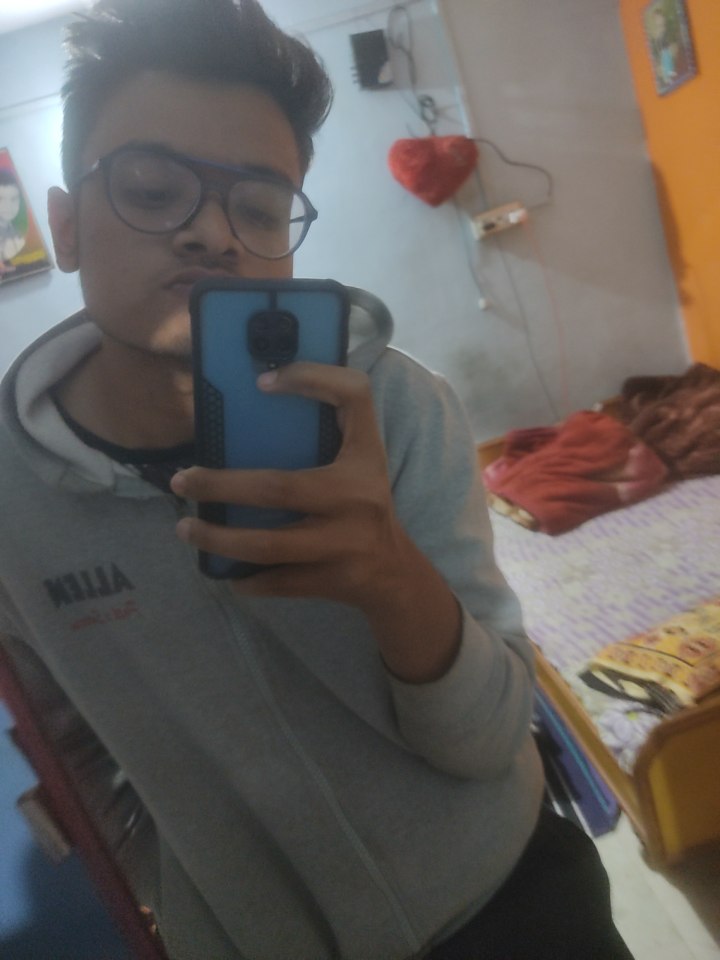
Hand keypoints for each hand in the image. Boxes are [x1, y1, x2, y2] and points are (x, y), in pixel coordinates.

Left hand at [171, 362, 460, 681]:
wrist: (395, 572)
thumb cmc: (365, 504)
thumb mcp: (361, 460)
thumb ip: (331, 427)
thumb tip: (260, 394)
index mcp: (365, 458)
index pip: (352, 398)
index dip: (311, 380)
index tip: (261, 383)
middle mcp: (359, 498)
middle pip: (279, 488)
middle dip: (221, 486)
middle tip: (182, 482)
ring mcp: (345, 544)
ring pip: (268, 545)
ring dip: (219, 538)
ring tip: (186, 528)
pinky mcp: (332, 581)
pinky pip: (278, 582)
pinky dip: (247, 579)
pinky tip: (226, 572)